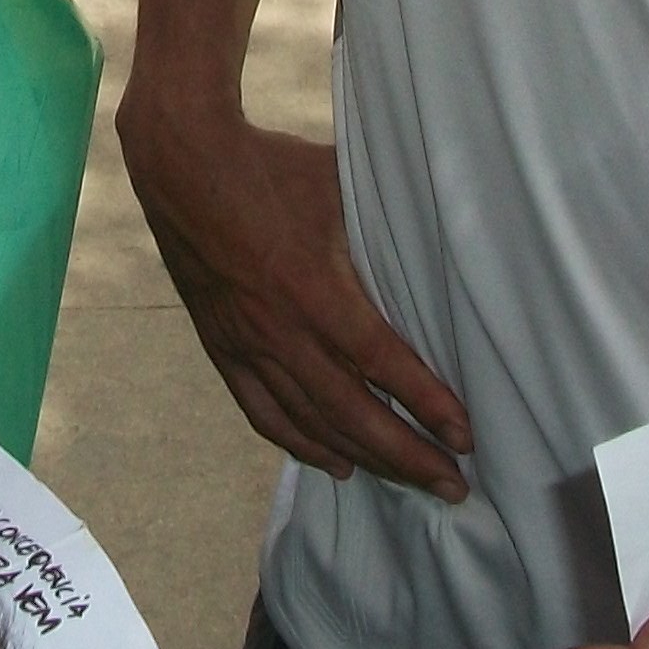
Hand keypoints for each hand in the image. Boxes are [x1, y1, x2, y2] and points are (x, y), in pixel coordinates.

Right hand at [117, 103, 471, 492]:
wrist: (183, 164)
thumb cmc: (270, 168)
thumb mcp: (338, 185)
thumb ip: (387, 222)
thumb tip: (450, 232)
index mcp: (312, 287)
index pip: (381, 362)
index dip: (427, 404)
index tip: (465, 436)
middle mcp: (278, 328)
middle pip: (352, 413)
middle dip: (408, 455)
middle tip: (454, 485)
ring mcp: (245, 344)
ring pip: (311, 423)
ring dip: (365, 458)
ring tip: (412, 480)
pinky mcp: (221, 348)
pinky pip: (264, 413)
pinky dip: (302, 445)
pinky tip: (336, 464)